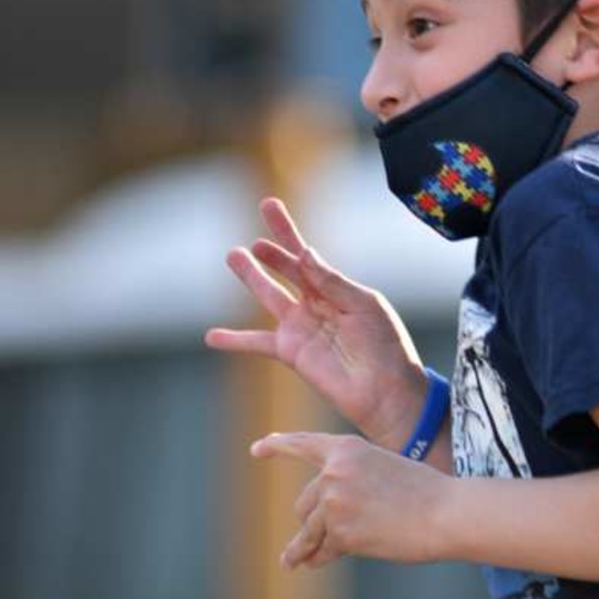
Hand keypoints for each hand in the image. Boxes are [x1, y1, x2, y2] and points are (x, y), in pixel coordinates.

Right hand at [205, 198, 429, 448]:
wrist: (387, 391)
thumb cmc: (386, 347)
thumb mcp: (365, 305)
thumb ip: (332, 281)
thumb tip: (305, 253)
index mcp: (336, 288)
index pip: (307, 254)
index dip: (286, 232)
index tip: (268, 206)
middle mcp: (316, 304)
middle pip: (286, 269)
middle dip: (270, 251)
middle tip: (250, 238)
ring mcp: (301, 327)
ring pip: (269, 296)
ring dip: (251, 277)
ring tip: (232, 256)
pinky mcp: (292, 352)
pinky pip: (257, 343)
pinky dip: (235, 340)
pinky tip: (212, 336)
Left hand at [251, 432, 448, 568]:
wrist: (446, 513)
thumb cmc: (424, 493)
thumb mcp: (382, 469)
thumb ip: (349, 482)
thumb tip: (320, 519)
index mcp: (345, 448)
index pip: (303, 444)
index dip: (277, 446)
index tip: (256, 449)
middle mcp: (334, 472)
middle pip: (304, 502)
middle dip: (310, 520)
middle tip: (310, 538)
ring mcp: (335, 503)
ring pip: (308, 530)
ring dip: (301, 547)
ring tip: (290, 561)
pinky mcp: (341, 533)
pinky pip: (323, 550)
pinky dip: (322, 558)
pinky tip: (318, 562)